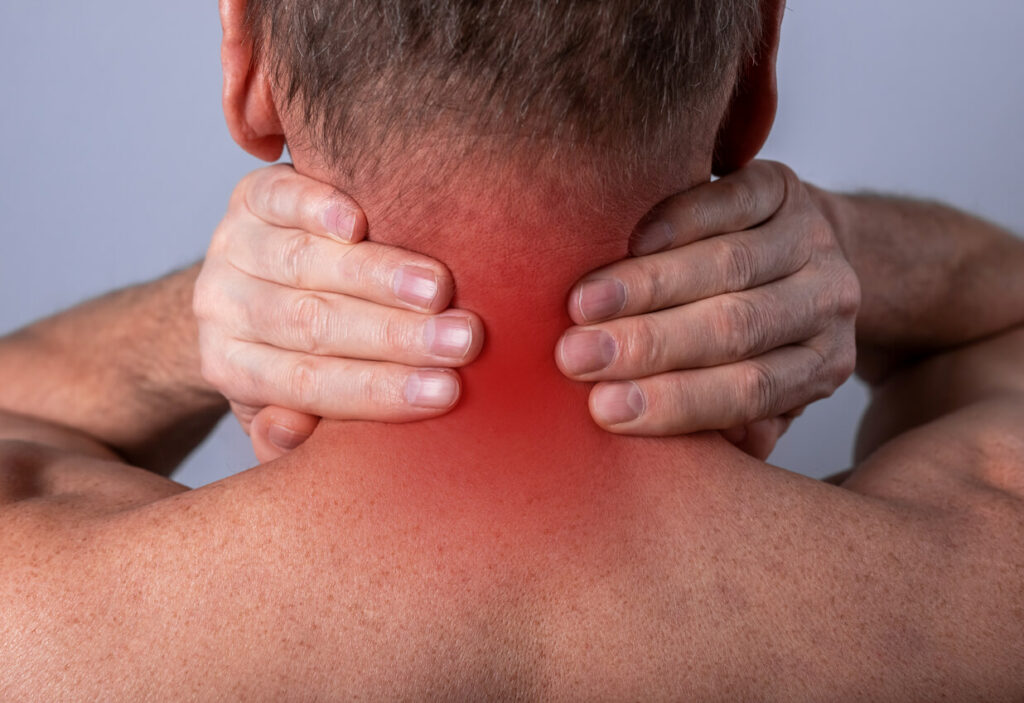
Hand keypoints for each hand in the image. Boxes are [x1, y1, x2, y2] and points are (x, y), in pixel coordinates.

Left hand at [194, 165, 482, 458]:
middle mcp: (224, 308)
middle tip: (462, 340)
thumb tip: (292, 431)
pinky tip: (359, 220)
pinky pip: (277, 199)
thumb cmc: (294, 355)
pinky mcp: (249, 198)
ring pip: (301, 262)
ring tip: (438, 289)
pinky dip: (317, 208)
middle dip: (393, 335)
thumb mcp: (289, 409)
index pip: (309, 384)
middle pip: (310, 323)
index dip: (379, 389)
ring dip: (376, 275)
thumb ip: (291, 438)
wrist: (248, 280)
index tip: (447, 392)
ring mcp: (233, 247)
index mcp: (233, 369)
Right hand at [558, 161, 859, 457]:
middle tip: (575, 356)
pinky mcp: (783, 187)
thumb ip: (730, 425)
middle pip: (737, 328)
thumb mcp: (763, 392)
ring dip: (649, 286)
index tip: (604, 410)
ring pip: (729, 265)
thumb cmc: (760, 336)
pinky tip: (632, 241)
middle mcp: (827, 303)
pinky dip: (679, 222)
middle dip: (649, 344)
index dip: (677, 401)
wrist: (804, 248)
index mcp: (822, 366)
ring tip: (582, 304)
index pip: (749, 392)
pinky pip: (732, 203)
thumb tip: (686, 461)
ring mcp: (811, 239)